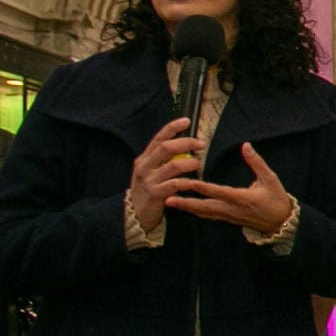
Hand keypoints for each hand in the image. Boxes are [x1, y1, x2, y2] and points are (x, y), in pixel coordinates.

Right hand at [127, 117, 200, 235]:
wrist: (135, 215)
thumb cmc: (147, 191)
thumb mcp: (149, 172)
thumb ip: (162, 160)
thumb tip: (182, 145)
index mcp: (144, 159)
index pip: (158, 138)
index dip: (173, 128)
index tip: (186, 121)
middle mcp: (144, 167)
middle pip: (166, 148)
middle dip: (186, 143)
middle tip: (200, 144)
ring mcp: (149, 180)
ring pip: (173, 166)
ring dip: (189, 163)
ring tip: (198, 164)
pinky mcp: (155, 194)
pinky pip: (175, 185)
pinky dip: (186, 182)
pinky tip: (193, 182)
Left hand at [170, 143, 296, 234]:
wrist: (280, 222)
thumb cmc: (276, 198)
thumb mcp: (270, 178)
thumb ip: (256, 162)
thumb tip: (246, 146)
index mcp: (242, 198)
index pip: (219, 192)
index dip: (203, 188)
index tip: (188, 183)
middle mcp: (232, 209)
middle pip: (205, 207)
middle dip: (186, 203)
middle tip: (169, 198)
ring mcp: (229, 216)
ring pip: (204, 213)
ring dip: (187, 208)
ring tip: (170, 202)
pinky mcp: (228, 220)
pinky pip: (208, 216)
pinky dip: (195, 211)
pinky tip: (185, 207)